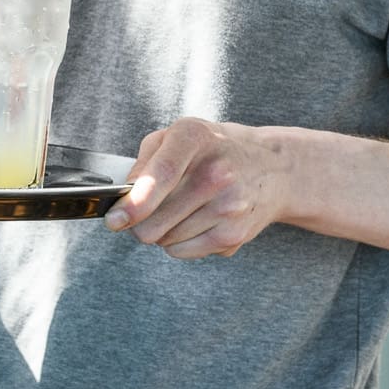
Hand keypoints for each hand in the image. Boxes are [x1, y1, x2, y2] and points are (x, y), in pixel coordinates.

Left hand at [105, 117, 291, 259]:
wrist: (272, 167)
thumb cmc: (213, 149)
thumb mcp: (177, 135)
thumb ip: (144, 161)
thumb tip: (124, 197)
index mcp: (194, 138)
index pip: (162, 175)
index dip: (135, 203)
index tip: (115, 220)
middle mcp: (216, 173)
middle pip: (156, 221)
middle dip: (138, 222)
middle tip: (145, 210)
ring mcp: (229, 206)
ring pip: (165, 240)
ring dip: (160, 231)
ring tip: (179, 208)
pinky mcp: (235, 234)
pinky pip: (183, 252)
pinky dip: (178, 243)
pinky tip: (194, 220)